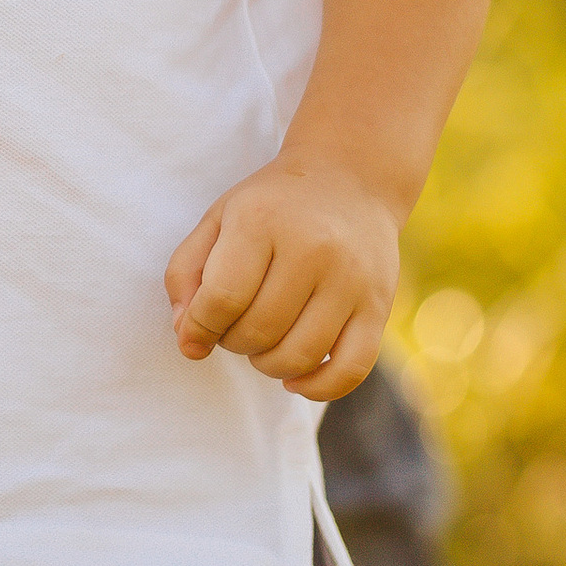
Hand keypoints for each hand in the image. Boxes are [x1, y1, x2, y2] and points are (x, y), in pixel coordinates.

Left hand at [164, 155, 399, 400]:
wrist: (349, 178)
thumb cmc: (271, 207)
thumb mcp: (218, 220)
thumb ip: (186, 275)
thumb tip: (188, 342)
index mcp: (262, 221)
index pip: (222, 299)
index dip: (199, 328)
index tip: (196, 331)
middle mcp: (312, 249)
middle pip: (258, 331)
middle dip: (233, 342)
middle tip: (235, 326)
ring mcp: (351, 280)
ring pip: (299, 356)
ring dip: (267, 365)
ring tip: (262, 344)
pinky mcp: (379, 306)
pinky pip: (351, 370)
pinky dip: (317, 388)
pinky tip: (294, 379)